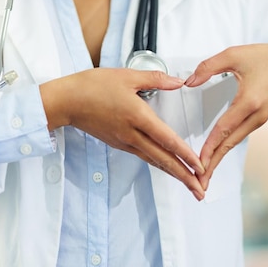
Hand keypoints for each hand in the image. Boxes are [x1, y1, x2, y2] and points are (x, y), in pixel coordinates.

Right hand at [40, 68, 205, 200]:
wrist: (66, 101)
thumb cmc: (93, 86)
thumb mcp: (127, 76)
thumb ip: (156, 79)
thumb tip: (179, 81)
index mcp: (137, 116)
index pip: (167, 139)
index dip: (186, 154)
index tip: (200, 167)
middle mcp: (132, 134)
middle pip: (163, 159)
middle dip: (184, 176)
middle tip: (200, 190)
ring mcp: (124, 141)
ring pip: (153, 160)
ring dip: (173, 173)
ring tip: (188, 184)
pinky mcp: (118, 143)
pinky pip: (143, 156)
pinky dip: (158, 164)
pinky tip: (166, 167)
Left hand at [185, 43, 267, 189]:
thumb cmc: (267, 57)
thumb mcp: (234, 54)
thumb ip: (208, 67)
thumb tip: (188, 82)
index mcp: (249, 101)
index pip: (224, 128)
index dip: (210, 147)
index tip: (198, 162)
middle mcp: (256, 116)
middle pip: (229, 144)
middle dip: (213, 164)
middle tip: (198, 183)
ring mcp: (259, 120)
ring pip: (234, 143)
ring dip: (218, 159)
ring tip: (203, 175)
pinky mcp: (258, 120)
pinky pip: (238, 137)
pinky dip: (225, 148)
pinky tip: (215, 155)